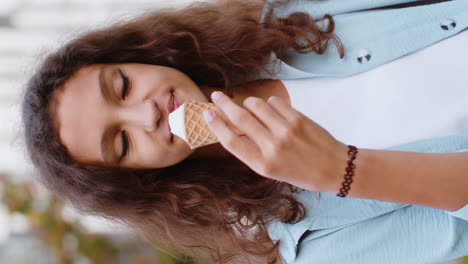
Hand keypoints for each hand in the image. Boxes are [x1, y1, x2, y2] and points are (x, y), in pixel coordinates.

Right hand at [203, 91, 348, 191]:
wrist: (333, 168)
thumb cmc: (300, 172)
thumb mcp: (271, 170)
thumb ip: (253, 150)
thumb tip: (234, 127)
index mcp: (262, 164)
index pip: (231, 141)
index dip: (215, 125)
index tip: (207, 113)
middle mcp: (272, 146)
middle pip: (239, 118)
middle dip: (224, 103)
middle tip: (216, 95)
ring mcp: (285, 130)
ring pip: (256, 104)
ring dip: (249, 102)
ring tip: (250, 107)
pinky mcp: (298, 118)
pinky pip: (275, 101)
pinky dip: (269, 103)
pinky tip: (272, 110)